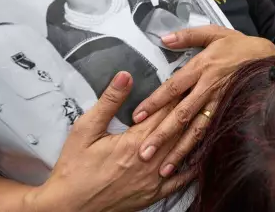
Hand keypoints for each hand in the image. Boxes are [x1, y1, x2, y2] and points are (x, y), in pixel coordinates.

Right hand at [27, 72, 192, 211]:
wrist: (69, 206)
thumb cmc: (74, 168)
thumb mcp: (86, 129)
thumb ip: (109, 101)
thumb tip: (125, 76)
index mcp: (135, 142)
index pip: (165, 112)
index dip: (178, 94)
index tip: (189, 80)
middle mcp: (151, 161)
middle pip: (178, 129)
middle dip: (190, 109)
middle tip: (203, 94)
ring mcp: (154, 180)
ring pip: (183, 152)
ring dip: (194, 133)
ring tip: (205, 117)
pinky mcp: (152, 194)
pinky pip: (179, 180)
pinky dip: (191, 168)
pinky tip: (199, 158)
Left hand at [132, 25, 274, 175]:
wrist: (271, 58)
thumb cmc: (241, 46)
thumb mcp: (214, 33)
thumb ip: (188, 36)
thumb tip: (164, 39)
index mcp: (202, 67)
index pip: (173, 87)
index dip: (155, 102)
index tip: (137, 117)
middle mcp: (209, 88)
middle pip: (182, 115)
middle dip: (162, 135)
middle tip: (143, 152)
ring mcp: (220, 104)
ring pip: (196, 130)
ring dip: (179, 150)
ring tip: (164, 168)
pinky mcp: (229, 113)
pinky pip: (212, 134)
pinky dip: (200, 151)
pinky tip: (188, 166)